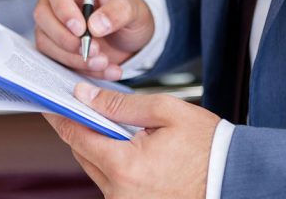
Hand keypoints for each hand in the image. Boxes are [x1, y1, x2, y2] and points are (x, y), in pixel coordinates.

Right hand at [33, 0, 155, 79]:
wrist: (131, 38)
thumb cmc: (131, 15)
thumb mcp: (136, 10)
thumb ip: (120, 12)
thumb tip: (95, 25)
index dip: (63, 6)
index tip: (80, 28)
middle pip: (43, 14)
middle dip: (66, 38)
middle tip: (93, 49)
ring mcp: (53, 20)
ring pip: (45, 39)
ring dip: (72, 57)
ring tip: (103, 62)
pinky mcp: (54, 43)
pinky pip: (55, 58)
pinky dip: (78, 68)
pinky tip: (103, 69)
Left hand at [44, 83, 219, 198]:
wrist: (238, 179)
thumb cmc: (209, 147)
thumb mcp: (167, 112)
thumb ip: (121, 104)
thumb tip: (85, 96)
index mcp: (125, 167)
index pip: (75, 136)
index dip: (59, 115)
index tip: (48, 101)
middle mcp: (120, 193)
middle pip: (82, 152)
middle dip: (83, 127)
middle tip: (86, 104)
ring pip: (96, 167)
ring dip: (100, 146)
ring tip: (117, 125)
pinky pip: (111, 181)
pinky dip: (114, 162)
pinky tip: (128, 147)